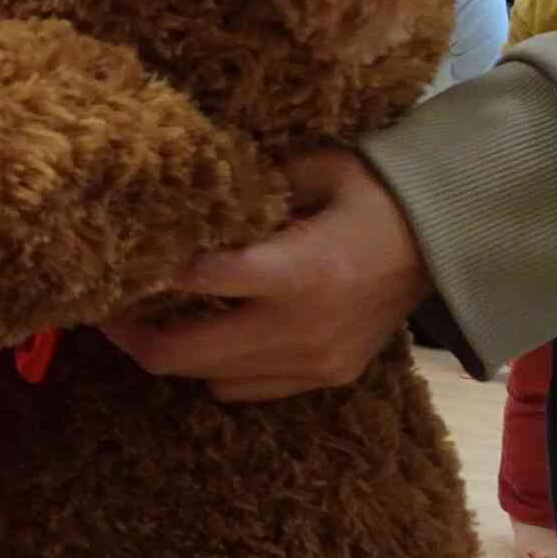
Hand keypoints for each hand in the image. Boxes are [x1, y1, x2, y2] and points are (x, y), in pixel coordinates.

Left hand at [101, 150, 429, 400]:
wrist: (454, 243)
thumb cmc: (378, 194)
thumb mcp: (318, 168)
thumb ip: (254, 180)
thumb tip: (188, 181)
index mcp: (299, 270)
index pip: (198, 281)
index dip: (146, 276)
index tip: (109, 262)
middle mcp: (300, 328)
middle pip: (185, 353)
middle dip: (134, 335)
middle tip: (103, 310)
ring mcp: (313, 362)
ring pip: (210, 378)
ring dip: (174, 354)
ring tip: (147, 320)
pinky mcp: (325, 378)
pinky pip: (246, 389)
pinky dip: (217, 368)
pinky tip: (205, 333)